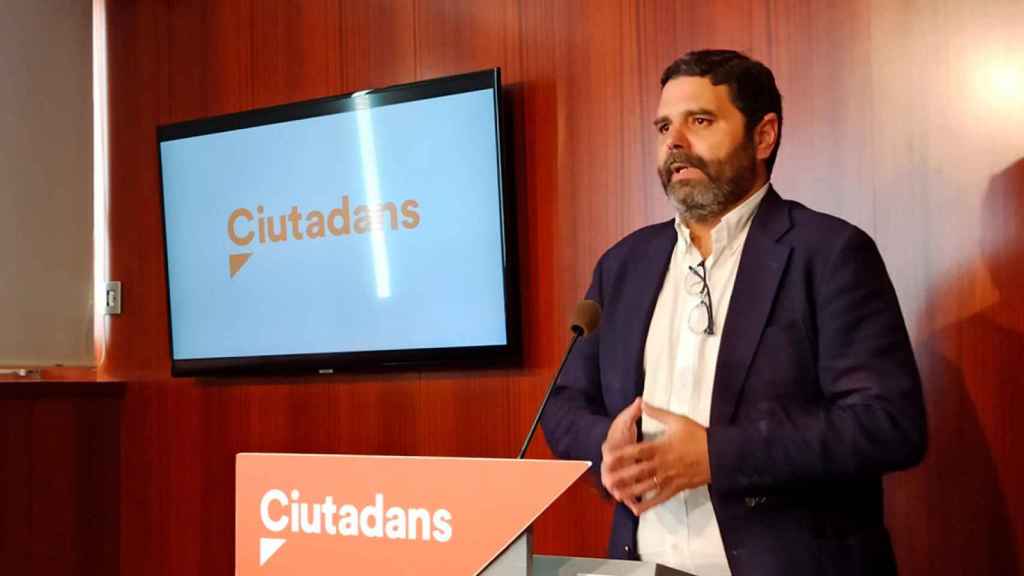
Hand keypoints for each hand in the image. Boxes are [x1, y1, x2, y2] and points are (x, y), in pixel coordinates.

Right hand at [600, 398, 641, 500]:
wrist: (615, 443)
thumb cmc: (621, 432)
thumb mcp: (626, 420)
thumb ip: (632, 412)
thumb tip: (640, 400)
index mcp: (612, 446)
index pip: (608, 449)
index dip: (608, 453)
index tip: (608, 456)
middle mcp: (611, 463)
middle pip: (608, 471)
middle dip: (610, 478)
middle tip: (611, 484)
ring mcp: (616, 475)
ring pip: (616, 486)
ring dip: (620, 493)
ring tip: (625, 500)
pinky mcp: (624, 484)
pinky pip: (627, 495)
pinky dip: (630, 502)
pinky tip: (637, 508)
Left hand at [605, 401, 711, 515]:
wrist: (720, 455)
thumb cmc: (698, 436)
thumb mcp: (678, 420)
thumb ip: (658, 413)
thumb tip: (643, 402)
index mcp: (661, 447)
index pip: (637, 452)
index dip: (621, 455)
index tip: (607, 458)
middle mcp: (662, 464)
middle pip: (638, 471)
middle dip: (622, 476)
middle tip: (606, 480)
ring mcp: (669, 478)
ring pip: (646, 486)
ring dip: (630, 491)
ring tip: (615, 494)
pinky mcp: (676, 488)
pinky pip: (660, 498)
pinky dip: (648, 505)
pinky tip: (637, 510)